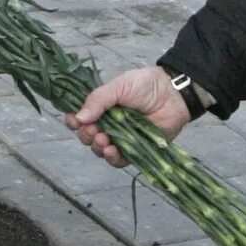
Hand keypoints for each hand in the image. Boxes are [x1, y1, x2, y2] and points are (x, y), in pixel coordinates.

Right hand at [66, 66, 191, 167]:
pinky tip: (111, 151)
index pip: (81, 119)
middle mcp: (108, 125)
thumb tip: (78, 118)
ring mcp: (121, 138)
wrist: (173, 93)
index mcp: (101, 108)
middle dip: (86, 135)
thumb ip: (98, 100)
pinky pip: (119, 160)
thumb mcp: (119, 86)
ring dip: (97, 148)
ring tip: (103, 140)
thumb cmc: (145, 85)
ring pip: (101, 150)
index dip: (74, 122)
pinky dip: (112, 158)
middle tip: (93, 130)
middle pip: (88, 137)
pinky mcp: (135, 150)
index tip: (72, 121)